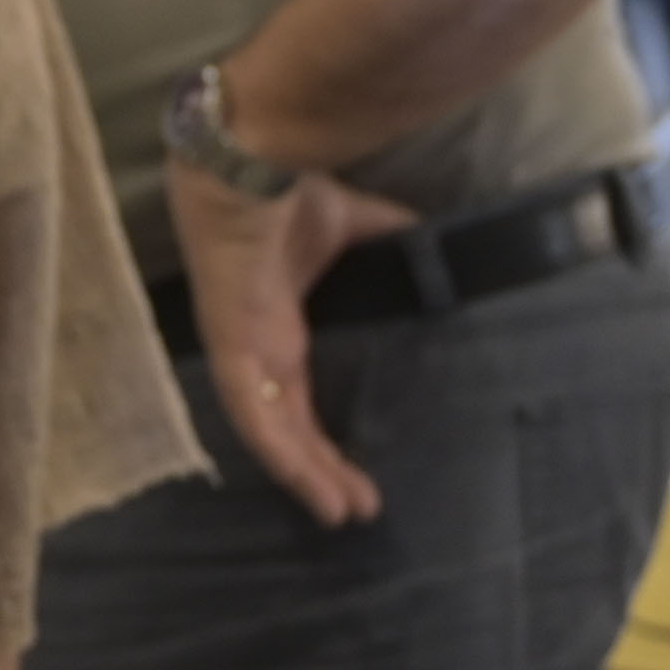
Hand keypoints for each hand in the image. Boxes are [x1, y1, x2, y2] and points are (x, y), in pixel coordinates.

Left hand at [162, 156, 415, 528]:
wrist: (252, 158)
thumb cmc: (290, 187)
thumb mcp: (352, 224)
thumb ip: (389, 240)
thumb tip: (438, 249)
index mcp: (279, 323)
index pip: (300, 396)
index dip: (326, 436)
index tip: (362, 471)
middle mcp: (258, 347)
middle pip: (289, 426)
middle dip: (321, 470)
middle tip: (359, 508)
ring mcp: (242, 351)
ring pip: (271, 432)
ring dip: (304, 474)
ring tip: (341, 512)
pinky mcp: (232, 348)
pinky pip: (253, 414)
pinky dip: (279, 452)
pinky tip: (310, 486)